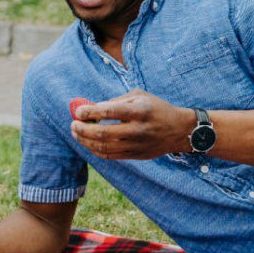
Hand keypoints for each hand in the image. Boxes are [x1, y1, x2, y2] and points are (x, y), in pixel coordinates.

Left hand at [71, 89, 191, 159]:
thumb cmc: (156, 108)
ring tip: (76, 133)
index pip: (109, 112)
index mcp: (139, 111)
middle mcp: (138, 130)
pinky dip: (95, 150)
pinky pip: (110, 156)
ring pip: (104, 147)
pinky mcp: (136, 156)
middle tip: (73, 124)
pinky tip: (88, 143)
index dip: (90, 112)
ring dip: (86, 141)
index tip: (78, 112)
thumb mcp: (139, 96)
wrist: (180, 130)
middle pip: (103, 133)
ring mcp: (137, 145)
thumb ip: (115, 101)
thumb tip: (90, 107)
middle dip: (83, 129)